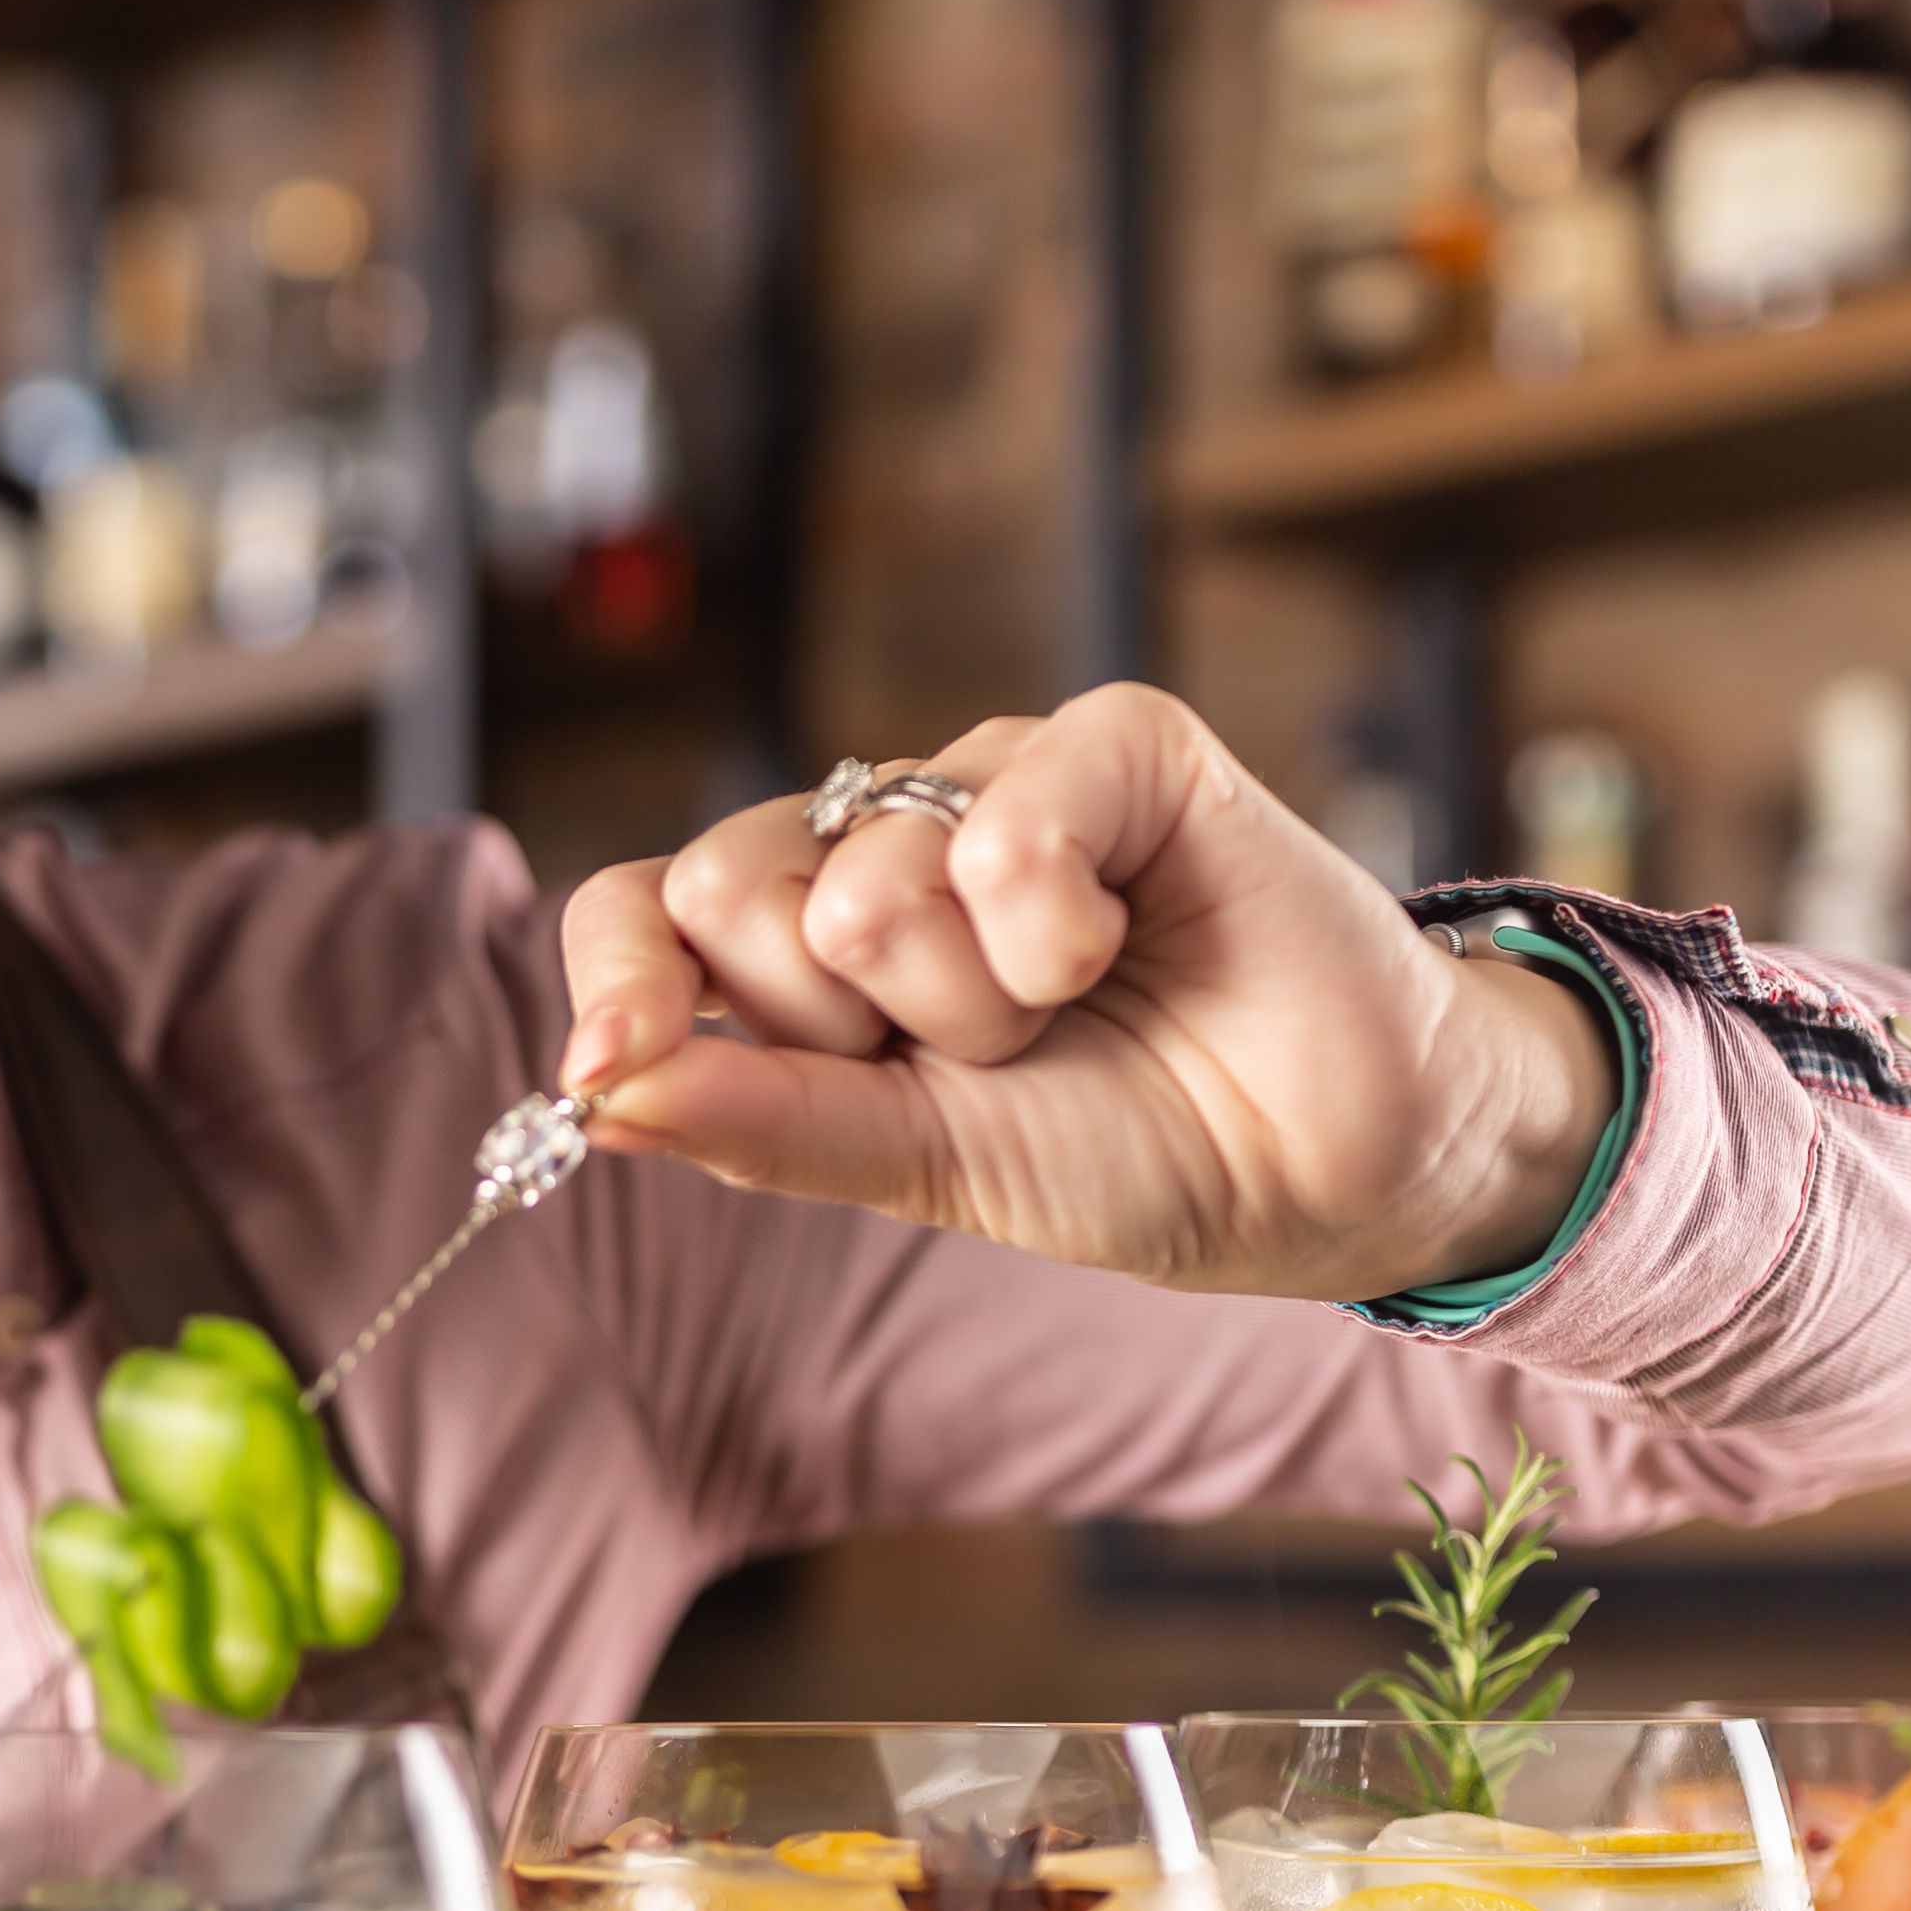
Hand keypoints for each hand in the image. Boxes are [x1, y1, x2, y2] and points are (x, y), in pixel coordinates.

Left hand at [553, 686, 1617, 1307]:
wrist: (1322, 1167)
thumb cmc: (1125, 1152)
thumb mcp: (914, 1162)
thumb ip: (755, 1118)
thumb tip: (588, 1092)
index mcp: (810, 946)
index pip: (641, 910)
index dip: (614, 977)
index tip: (608, 1067)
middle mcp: (885, 840)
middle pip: (731, 891)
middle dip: (846, 1028)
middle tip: (975, 1057)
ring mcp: (994, 777)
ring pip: (865, 886)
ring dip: (975, 1008)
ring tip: (1071, 1012)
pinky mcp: (1115, 743)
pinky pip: (1004, 825)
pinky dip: (1054, 934)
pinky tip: (1118, 946)